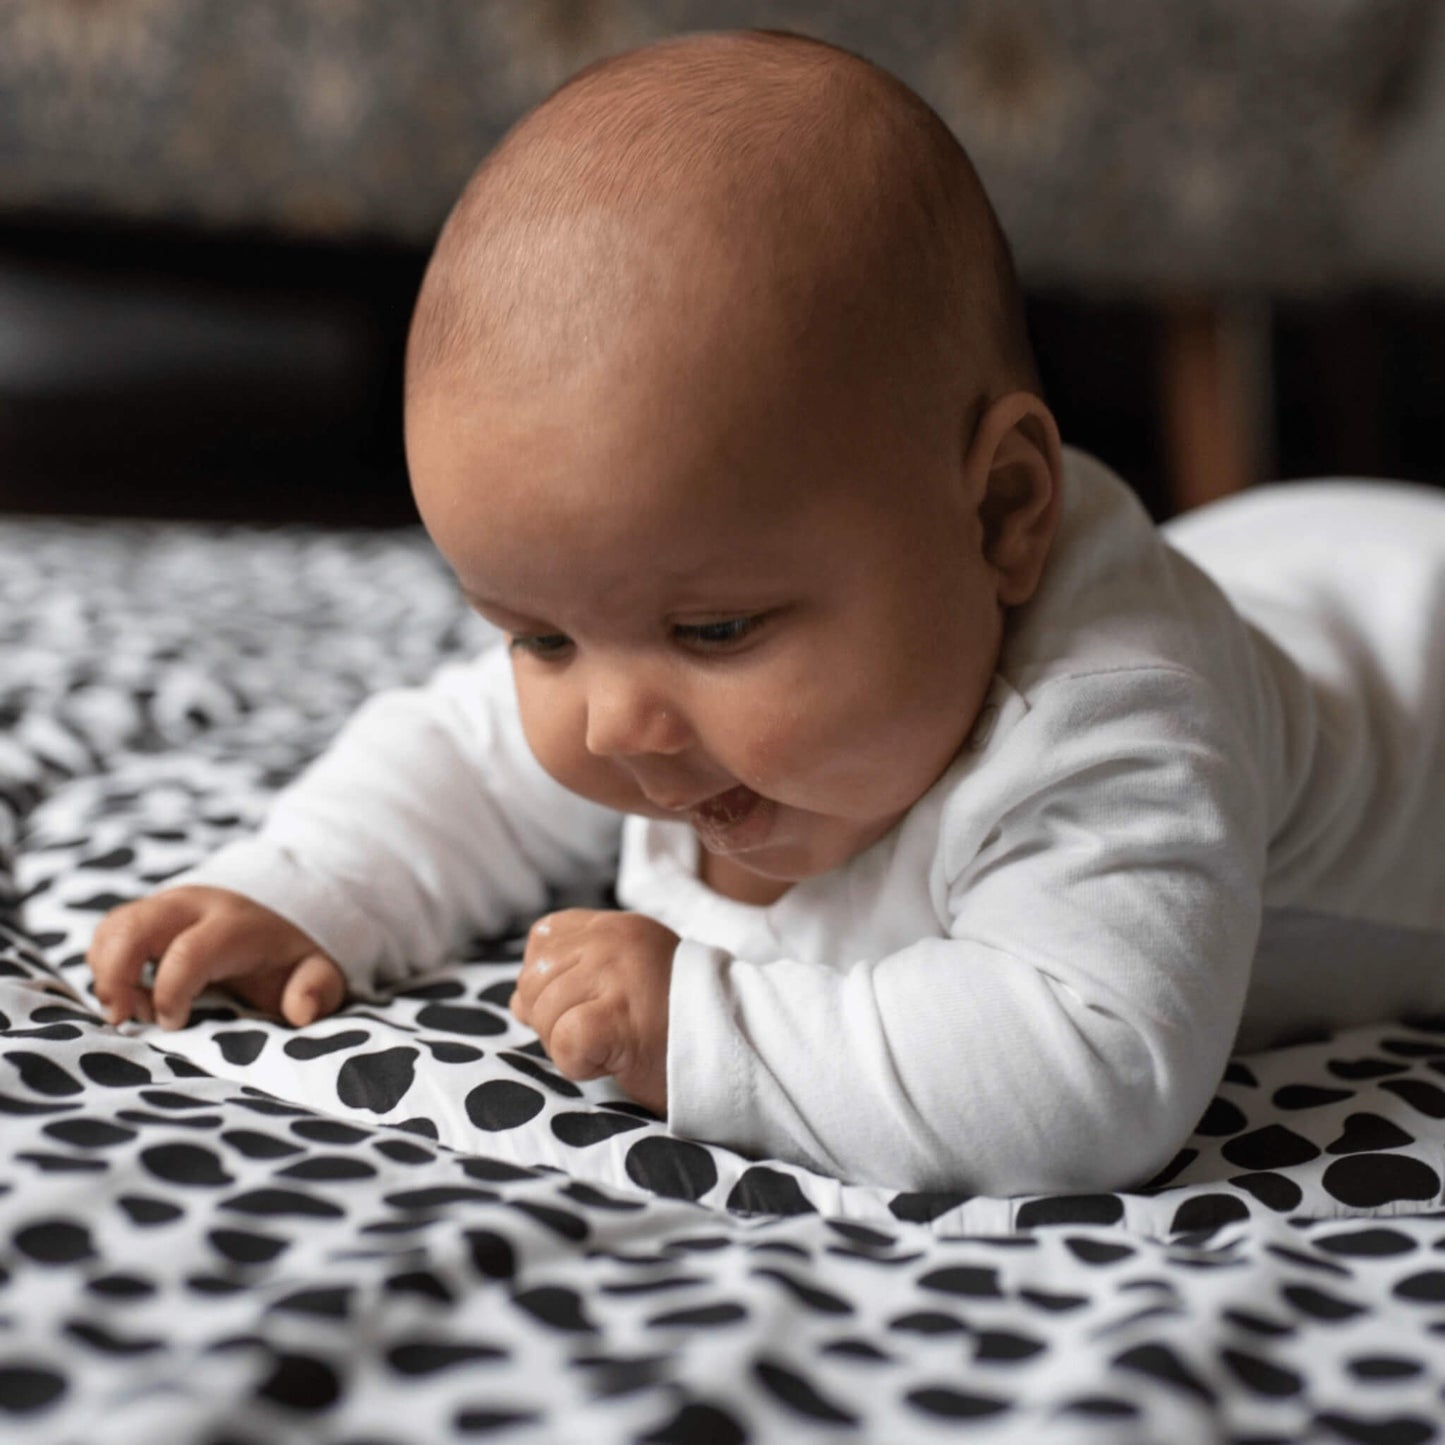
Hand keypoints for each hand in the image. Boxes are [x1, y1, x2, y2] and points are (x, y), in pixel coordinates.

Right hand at [87, 885, 345, 1029]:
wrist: (283, 905)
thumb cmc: (292, 952)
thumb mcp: (318, 970)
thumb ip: (316, 989)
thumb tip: (301, 1011)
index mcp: (235, 925)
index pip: (188, 953)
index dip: (170, 993)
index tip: (173, 1023)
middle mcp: (194, 906)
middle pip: (132, 928)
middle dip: (116, 977)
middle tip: (123, 1018)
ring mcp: (167, 904)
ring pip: (114, 927)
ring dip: (107, 971)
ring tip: (131, 1007)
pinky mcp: (149, 911)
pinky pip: (110, 930)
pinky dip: (106, 963)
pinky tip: (132, 991)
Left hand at [510, 908, 678, 1114]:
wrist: (739, 1043)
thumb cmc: (679, 1020)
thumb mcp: (626, 978)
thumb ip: (574, 976)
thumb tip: (517, 1001)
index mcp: (614, 926)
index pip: (544, 938)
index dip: (550, 980)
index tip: (586, 1003)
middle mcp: (611, 941)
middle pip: (533, 980)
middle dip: (551, 1019)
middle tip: (600, 1035)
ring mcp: (615, 975)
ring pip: (543, 1013)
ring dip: (566, 1046)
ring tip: (612, 1047)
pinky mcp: (618, 1017)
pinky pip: (566, 1042)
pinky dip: (579, 1065)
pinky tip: (612, 1062)